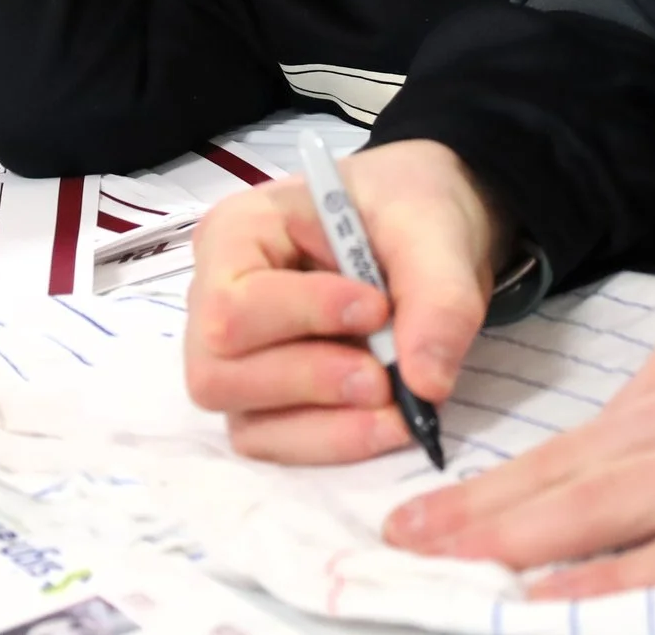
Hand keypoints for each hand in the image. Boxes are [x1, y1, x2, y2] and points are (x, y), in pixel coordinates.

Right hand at [186, 140, 508, 461]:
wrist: (430, 236)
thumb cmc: (409, 210)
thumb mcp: (435, 230)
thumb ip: (438, 299)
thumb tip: (427, 386)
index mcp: (236, 235)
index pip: (232, 302)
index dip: (302, 317)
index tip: (378, 308)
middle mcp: (216, 301)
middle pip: (219, 374)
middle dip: (311, 382)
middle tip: (386, 378)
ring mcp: (237, 360)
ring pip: (246, 422)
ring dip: (327, 425)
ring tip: (396, 405)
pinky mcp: (267, 403)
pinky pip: (277, 445)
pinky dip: (335, 443)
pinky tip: (386, 424)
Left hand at [384, 270, 654, 596]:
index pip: (597, 422)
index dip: (524, 466)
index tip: (466, 491)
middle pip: (575, 464)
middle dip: (482, 503)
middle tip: (404, 531)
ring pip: (606, 506)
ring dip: (511, 538)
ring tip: (438, 560)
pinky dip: (613, 579)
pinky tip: (550, 596)